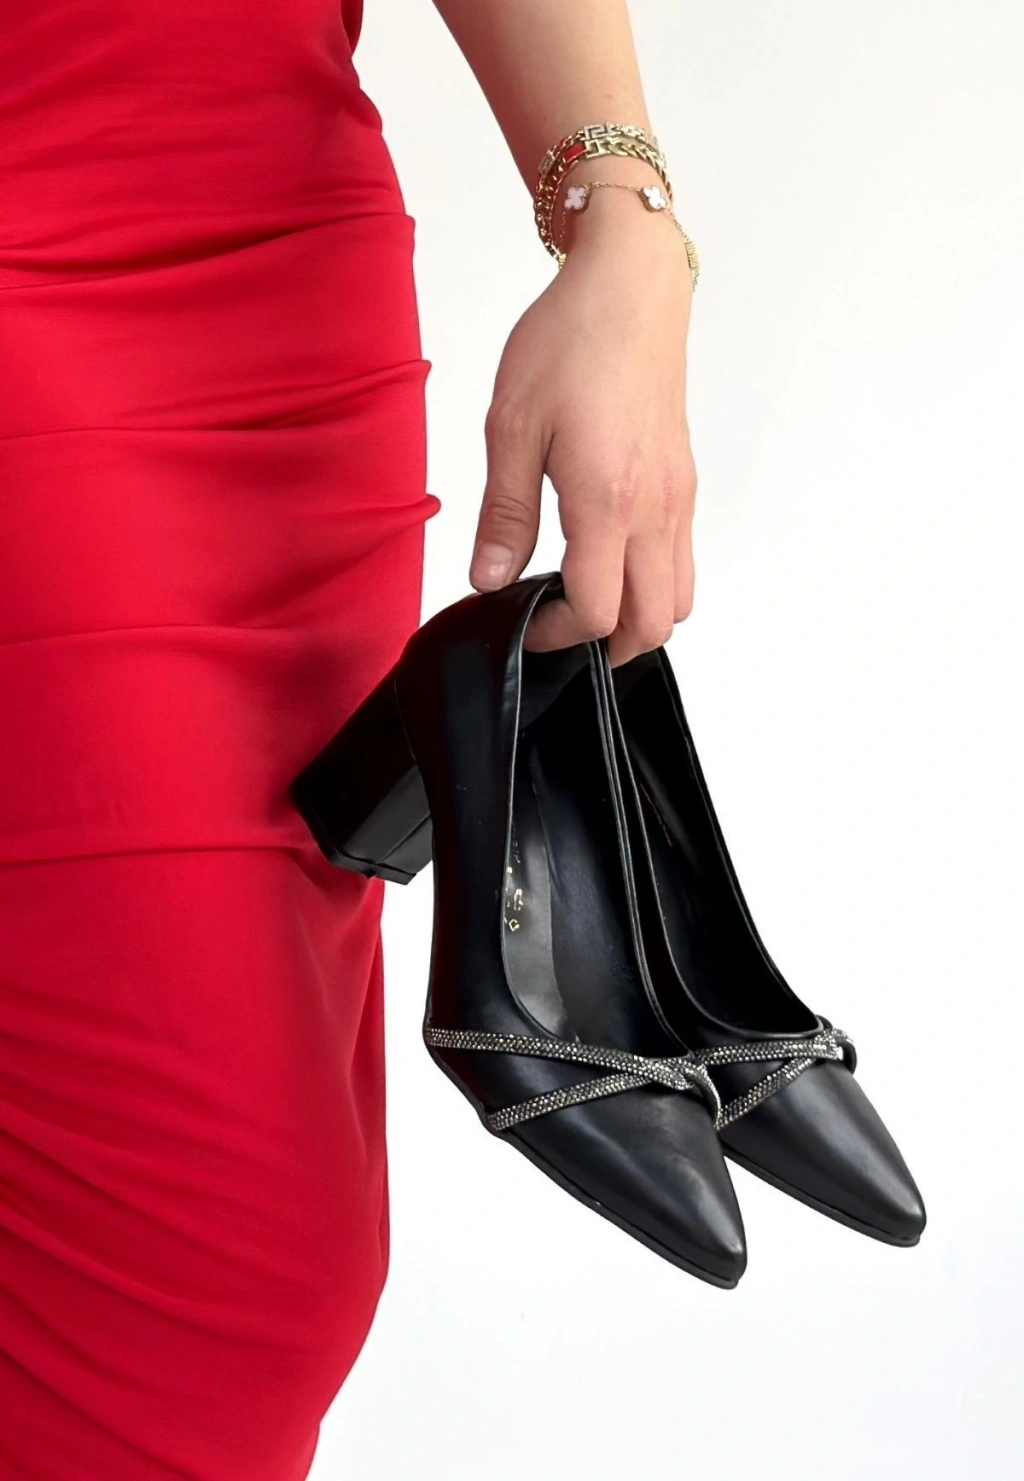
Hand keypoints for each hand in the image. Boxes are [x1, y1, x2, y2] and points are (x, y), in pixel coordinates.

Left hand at [469, 193, 696, 666]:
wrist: (628, 286)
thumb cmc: (569, 342)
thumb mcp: (512, 427)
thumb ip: (503, 514)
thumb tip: (489, 579)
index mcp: (608, 501)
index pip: (597, 613)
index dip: (556, 636)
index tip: (523, 622)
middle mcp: (656, 510)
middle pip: (651, 625)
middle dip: (604, 646)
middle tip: (556, 627)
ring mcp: (678, 499)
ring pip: (678, 600)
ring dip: (636, 620)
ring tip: (585, 600)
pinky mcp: (685, 483)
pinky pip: (683, 561)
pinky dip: (653, 584)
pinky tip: (609, 558)